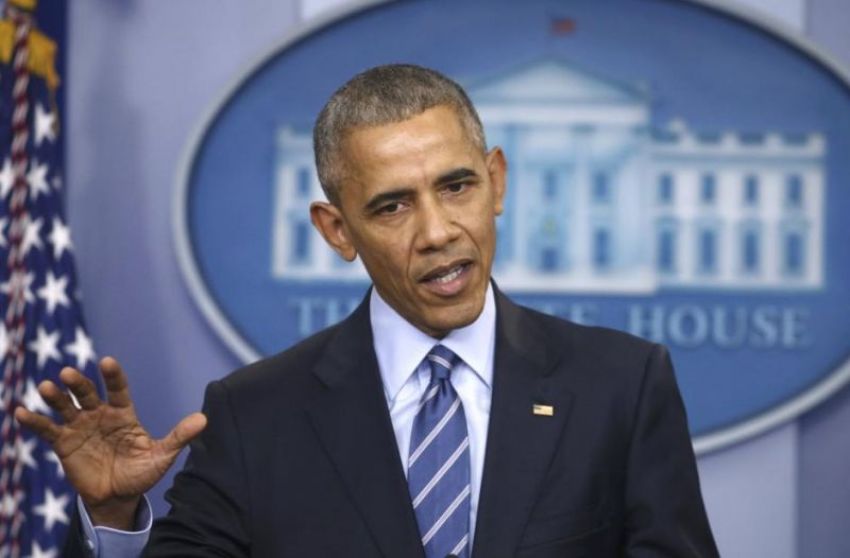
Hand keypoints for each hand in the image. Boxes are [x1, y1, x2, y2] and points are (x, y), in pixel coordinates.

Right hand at [14, 356, 206, 529]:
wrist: (118, 497)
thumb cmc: (141, 472)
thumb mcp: (161, 455)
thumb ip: (179, 437)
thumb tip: (204, 420)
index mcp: (124, 413)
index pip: (119, 389)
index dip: (113, 376)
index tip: (107, 361)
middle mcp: (100, 414)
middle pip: (88, 393)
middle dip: (79, 383)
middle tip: (69, 374)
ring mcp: (81, 427)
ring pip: (66, 407)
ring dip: (55, 397)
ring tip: (45, 387)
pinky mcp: (64, 443)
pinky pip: (48, 430)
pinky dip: (34, 421)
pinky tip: (20, 412)